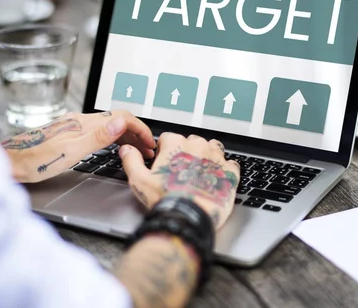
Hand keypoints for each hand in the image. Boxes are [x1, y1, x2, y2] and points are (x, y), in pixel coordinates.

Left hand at [1, 111, 154, 182]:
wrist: (11, 163)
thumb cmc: (36, 162)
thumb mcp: (72, 152)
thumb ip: (99, 136)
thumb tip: (121, 122)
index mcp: (84, 123)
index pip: (122, 117)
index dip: (140, 129)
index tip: (150, 142)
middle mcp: (80, 121)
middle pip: (118, 120)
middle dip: (137, 133)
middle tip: (148, 150)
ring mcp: (75, 126)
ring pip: (109, 126)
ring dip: (127, 136)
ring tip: (136, 150)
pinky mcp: (70, 134)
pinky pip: (100, 131)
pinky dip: (114, 138)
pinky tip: (115, 148)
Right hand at [120, 133, 239, 229]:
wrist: (188, 218)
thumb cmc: (165, 200)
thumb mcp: (139, 181)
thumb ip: (132, 160)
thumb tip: (127, 149)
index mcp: (176, 144)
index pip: (169, 138)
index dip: (165, 151)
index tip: (165, 163)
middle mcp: (198, 146)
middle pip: (192, 141)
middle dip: (187, 153)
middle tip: (182, 172)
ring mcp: (216, 157)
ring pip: (213, 148)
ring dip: (207, 156)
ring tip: (200, 173)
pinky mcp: (230, 171)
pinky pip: (230, 163)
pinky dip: (224, 169)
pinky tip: (216, 179)